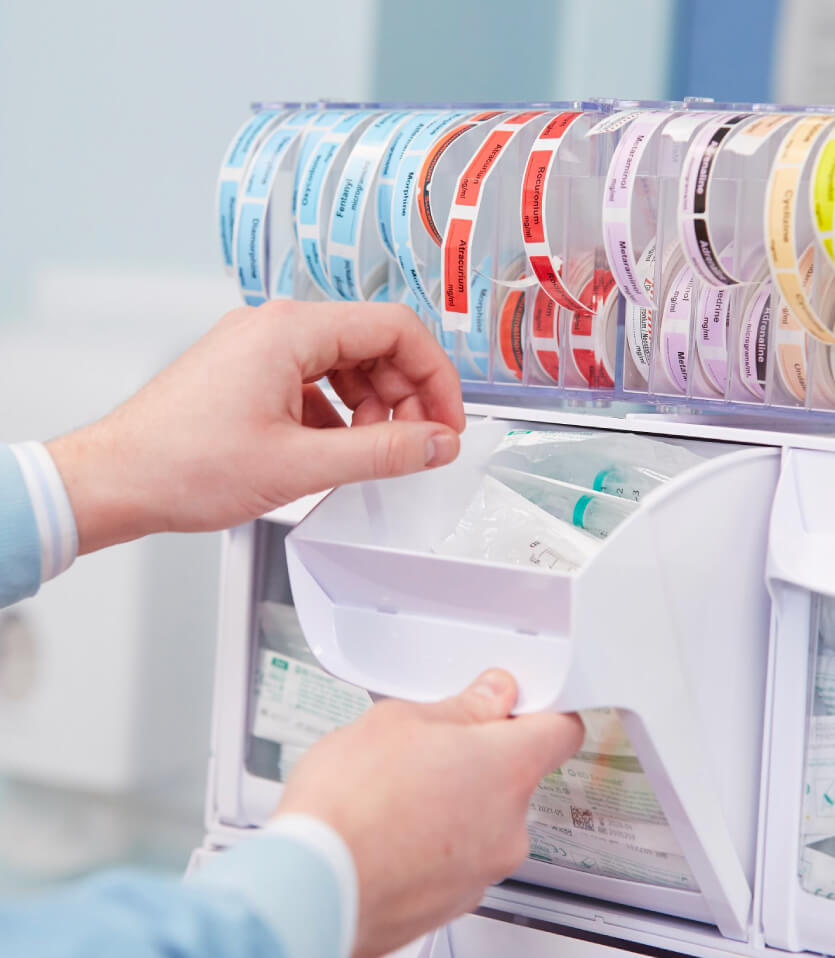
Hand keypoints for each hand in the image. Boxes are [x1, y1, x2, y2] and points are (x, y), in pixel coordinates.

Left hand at [46, 300, 465, 552]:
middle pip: (372, 344)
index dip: (434, 376)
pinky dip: (336, 413)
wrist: (115, 480)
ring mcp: (258, 348)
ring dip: (371, 407)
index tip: (447, 422)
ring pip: (344, 364)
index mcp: (290, 330)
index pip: (395, 329)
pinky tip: (333, 449)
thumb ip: (381, 452)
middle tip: (416, 446)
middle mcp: (274, 326)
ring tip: (369, 452)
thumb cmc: (184, 466)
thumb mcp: (300, 465)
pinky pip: (313, 381)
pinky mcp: (247, 373)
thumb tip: (436, 443)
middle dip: (404, 396)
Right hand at [274, 670, 583, 957]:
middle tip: (427, 745)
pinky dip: (432, 841)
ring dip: (452, 800)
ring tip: (394, 791)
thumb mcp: (399, 721)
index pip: (562, 730)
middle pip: (515, 776)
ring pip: (482, 817)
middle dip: (478, 756)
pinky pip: (456, 856)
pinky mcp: (452, 902)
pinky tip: (388, 827)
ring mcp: (482, 872)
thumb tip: (490, 697)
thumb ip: (459, 707)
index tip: (515, 702)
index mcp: (507, 770)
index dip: (540, 709)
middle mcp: (509, 827)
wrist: (310, 888)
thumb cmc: (349, 806)